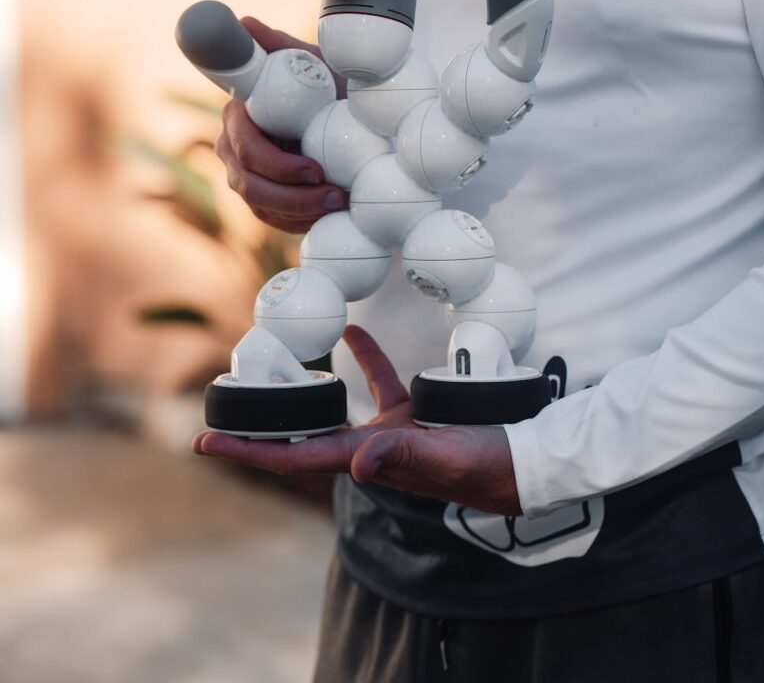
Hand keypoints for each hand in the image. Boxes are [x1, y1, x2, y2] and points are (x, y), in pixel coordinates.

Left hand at [193, 326, 521, 515]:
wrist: (529, 460)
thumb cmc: (492, 464)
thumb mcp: (449, 458)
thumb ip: (405, 457)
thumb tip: (355, 464)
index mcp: (367, 460)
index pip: (294, 457)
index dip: (248, 450)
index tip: (204, 441)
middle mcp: (368, 450)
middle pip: (298, 437)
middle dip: (257, 427)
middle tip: (218, 409)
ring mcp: (390, 433)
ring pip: (333, 410)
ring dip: (301, 393)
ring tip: (268, 373)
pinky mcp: (413, 416)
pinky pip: (379, 382)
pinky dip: (364, 356)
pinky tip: (353, 328)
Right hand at [214, 17, 346, 233]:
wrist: (352, 115)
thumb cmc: (328, 84)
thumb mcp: (312, 62)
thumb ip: (277, 46)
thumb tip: (244, 23)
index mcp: (238, 116)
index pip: (244, 148)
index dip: (276, 164)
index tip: (314, 171)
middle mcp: (234, 149)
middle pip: (249, 185)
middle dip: (294, 197)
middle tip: (337, 195)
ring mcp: (247, 177)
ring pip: (263, 207)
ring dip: (302, 212)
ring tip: (342, 206)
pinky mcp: (265, 200)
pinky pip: (276, 220)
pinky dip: (303, 222)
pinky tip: (332, 216)